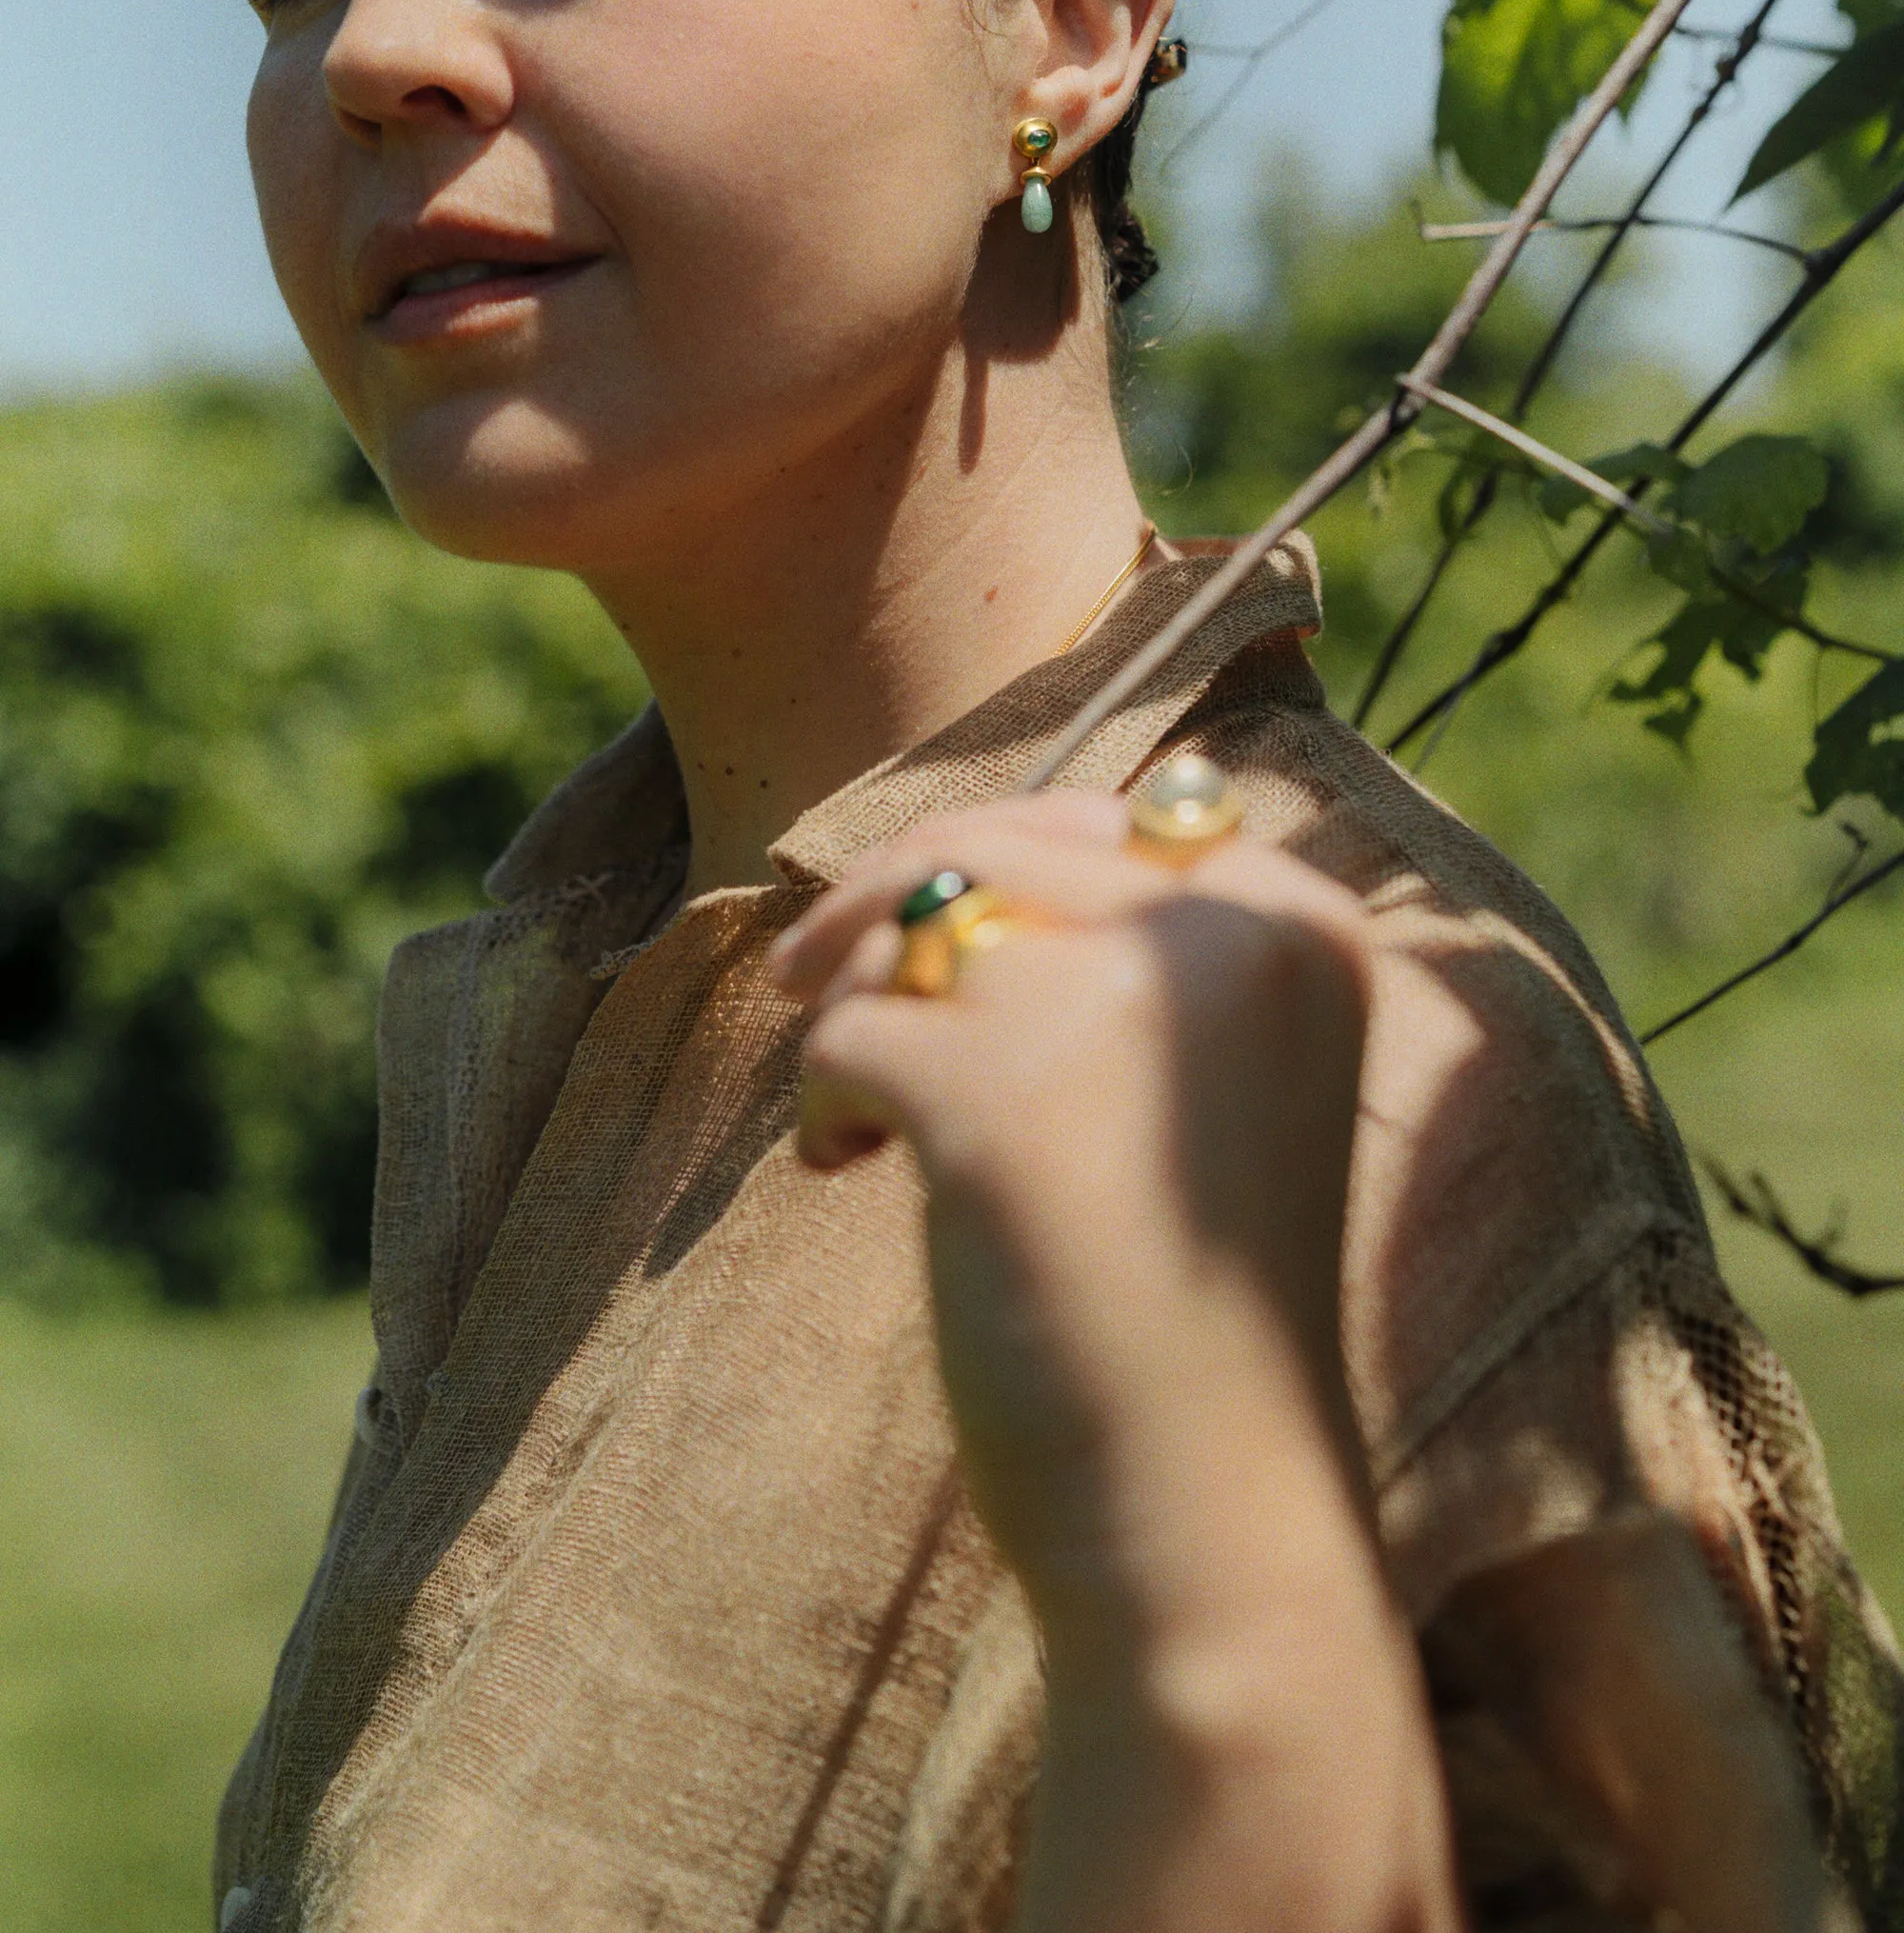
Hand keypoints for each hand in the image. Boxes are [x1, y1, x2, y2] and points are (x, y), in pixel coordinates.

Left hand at [773, 791, 1462, 1932]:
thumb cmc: (1196, 1311)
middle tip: (805, 979)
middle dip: (887, 904)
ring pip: (916, 921)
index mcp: (1305, 926)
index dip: (1005, 859)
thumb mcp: (1207, 1090)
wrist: (1211, 1521)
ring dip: (855, 1003)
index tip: (934, 931)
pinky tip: (851, 1174)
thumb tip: (971, 845)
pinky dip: (824, 1101)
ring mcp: (1118, 1002)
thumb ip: (1138, 956)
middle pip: (998, 845)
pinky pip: (850, 1033)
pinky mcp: (997, 1089)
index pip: (1118, 817)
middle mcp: (1230, 933)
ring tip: (862, 1120)